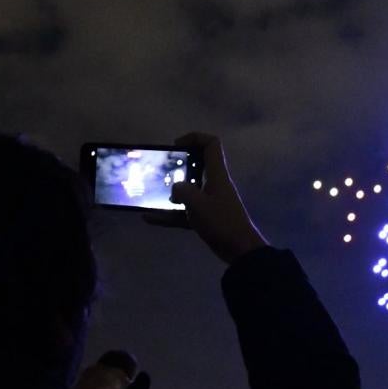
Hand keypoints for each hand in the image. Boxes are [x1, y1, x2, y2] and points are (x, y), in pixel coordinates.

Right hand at [143, 133, 267, 263]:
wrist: (239, 250)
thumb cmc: (221, 222)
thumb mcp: (198, 204)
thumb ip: (182, 191)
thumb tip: (174, 190)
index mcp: (216, 175)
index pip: (211, 145)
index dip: (194, 138)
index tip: (176, 146)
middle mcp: (213, 184)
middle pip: (197, 165)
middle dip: (178, 165)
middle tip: (160, 170)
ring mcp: (209, 201)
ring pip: (188, 189)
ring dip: (171, 191)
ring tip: (151, 192)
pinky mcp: (205, 217)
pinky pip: (183, 212)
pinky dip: (168, 215)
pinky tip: (148, 218)